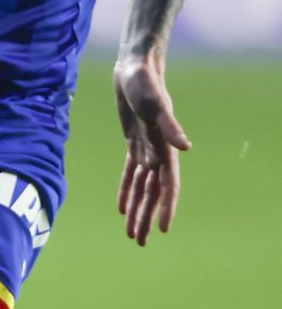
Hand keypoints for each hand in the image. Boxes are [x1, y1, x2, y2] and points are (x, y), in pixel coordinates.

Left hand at [113, 48, 190, 245]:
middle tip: (139, 241)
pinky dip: (127, 190)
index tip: (162, 229)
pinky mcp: (133, 142)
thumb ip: (169, 126)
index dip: (165, 207)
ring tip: (131, 232)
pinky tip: (122, 208)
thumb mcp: (154, 103)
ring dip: (138, 209)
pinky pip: (131, 172)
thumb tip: (186, 147)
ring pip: (142, 187)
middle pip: (152, 192)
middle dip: (146, 216)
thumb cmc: (145, 83)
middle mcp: (158, 151)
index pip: (168, 185)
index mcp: (166, 147)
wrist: (135, 68)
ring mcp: (146, 148)